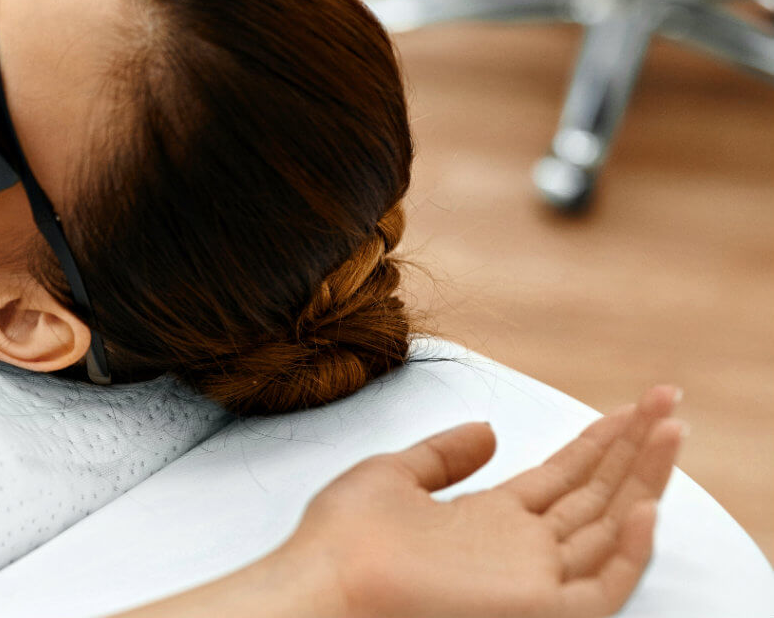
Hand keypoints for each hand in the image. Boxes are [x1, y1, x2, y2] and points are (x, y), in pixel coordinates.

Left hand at [281, 385, 683, 617]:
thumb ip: (444, 455)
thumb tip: (490, 430)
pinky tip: (645, 504)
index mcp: (487, 522)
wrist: (322, 587)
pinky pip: (603, 588)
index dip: (598, 442)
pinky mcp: (538, 610)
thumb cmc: (341, 543)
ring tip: (672, 425)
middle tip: (668, 397)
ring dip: (646, 477)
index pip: (562, 479)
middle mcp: (518, 551)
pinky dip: (631, 551)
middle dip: (635, 447)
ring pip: (610, 528)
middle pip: (596, 495)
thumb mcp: (392, 477)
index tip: (631, 406)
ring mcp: (531, 580)